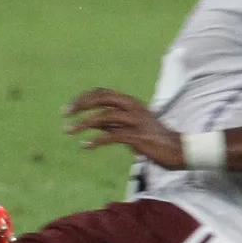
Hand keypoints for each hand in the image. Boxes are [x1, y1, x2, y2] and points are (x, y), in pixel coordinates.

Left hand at [64, 88, 182, 167]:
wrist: (177, 150)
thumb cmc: (151, 138)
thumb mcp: (128, 126)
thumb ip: (110, 122)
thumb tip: (88, 121)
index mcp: (130, 102)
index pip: (102, 93)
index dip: (83, 98)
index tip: (68, 108)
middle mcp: (132, 107)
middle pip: (102, 98)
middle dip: (80, 104)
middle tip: (64, 113)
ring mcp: (136, 121)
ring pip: (104, 116)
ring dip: (83, 123)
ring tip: (68, 130)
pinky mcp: (138, 137)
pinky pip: (113, 136)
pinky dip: (96, 140)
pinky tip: (85, 145)